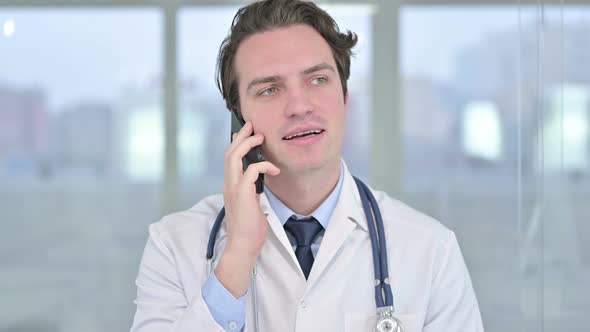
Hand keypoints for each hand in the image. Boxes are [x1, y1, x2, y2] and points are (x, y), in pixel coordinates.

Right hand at [216, 120, 279, 296]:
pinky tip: (274, 169)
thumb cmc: (248, 229)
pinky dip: (264, 166)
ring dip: (247, 144)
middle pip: (229, 153)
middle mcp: (228, 185)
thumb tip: (260, 183)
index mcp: (230, 187)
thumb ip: (252, 192)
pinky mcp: (242, 193)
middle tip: (252, 126)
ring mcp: (233, 188)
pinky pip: (252, 171)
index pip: (229, 160)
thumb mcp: (251, 205)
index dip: (236, 144)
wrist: (243, 245)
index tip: (245, 134)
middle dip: (241, 137)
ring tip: (260, 138)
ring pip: (234, 157)